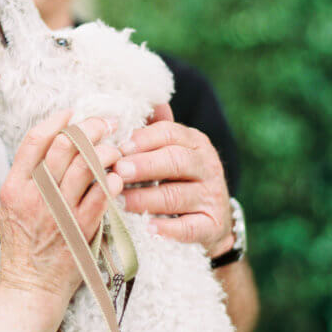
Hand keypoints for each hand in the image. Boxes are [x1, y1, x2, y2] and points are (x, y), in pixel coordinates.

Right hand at [0, 110, 122, 305]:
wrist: (31, 287)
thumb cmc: (23, 247)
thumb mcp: (11, 206)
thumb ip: (27, 177)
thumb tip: (51, 143)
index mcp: (15, 187)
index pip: (34, 141)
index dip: (56, 120)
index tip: (73, 112)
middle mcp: (36, 196)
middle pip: (64, 145)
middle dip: (89, 128)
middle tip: (105, 123)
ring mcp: (60, 212)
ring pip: (87, 165)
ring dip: (106, 150)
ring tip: (114, 148)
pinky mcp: (82, 229)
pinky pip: (102, 195)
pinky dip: (112, 180)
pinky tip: (116, 175)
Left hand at [113, 103, 233, 257]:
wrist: (213, 220)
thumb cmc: (180, 179)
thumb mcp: (172, 151)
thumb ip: (154, 131)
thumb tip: (141, 101)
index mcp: (195, 142)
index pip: (170, 133)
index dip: (144, 139)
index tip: (119, 147)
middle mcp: (207, 165)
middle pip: (176, 161)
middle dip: (145, 165)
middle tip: (118, 171)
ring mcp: (212, 196)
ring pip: (178, 195)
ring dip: (147, 198)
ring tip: (121, 201)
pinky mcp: (212, 225)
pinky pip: (190, 227)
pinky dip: (169, 229)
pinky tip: (149, 228)